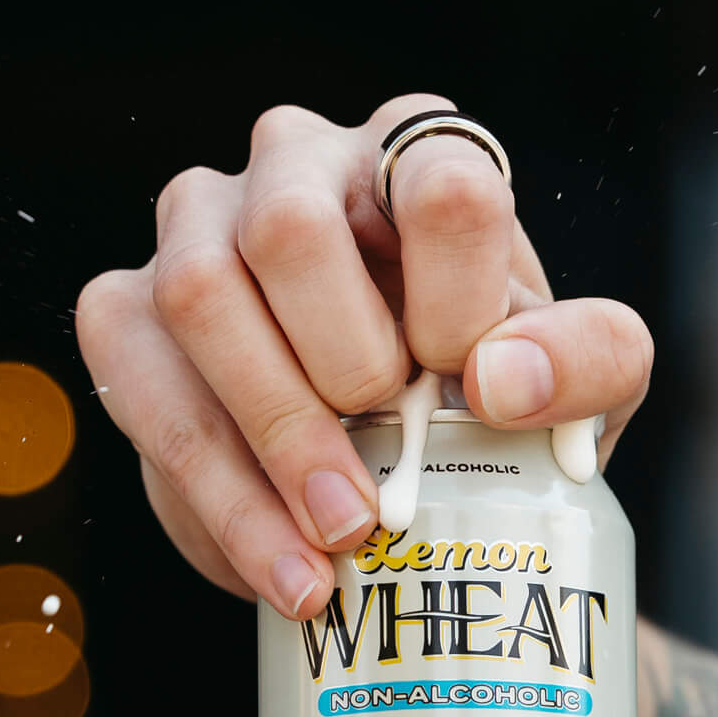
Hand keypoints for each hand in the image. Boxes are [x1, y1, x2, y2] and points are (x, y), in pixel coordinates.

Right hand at [74, 96, 652, 618]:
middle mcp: (297, 163)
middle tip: (388, 476)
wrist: (405, 463)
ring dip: (271, 441)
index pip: (439, 180)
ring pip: (198, 296)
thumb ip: (590, 361)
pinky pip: (137, 382)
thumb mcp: (585, 381)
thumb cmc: (492, 390)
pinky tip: (280, 564)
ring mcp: (197, 226)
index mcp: (418, 152)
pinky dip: (216, 493)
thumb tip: (500, 377)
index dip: (457, 300)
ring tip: (334, 547)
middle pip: (289, 230)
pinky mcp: (128, 309)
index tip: (467, 386)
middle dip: (342, 372)